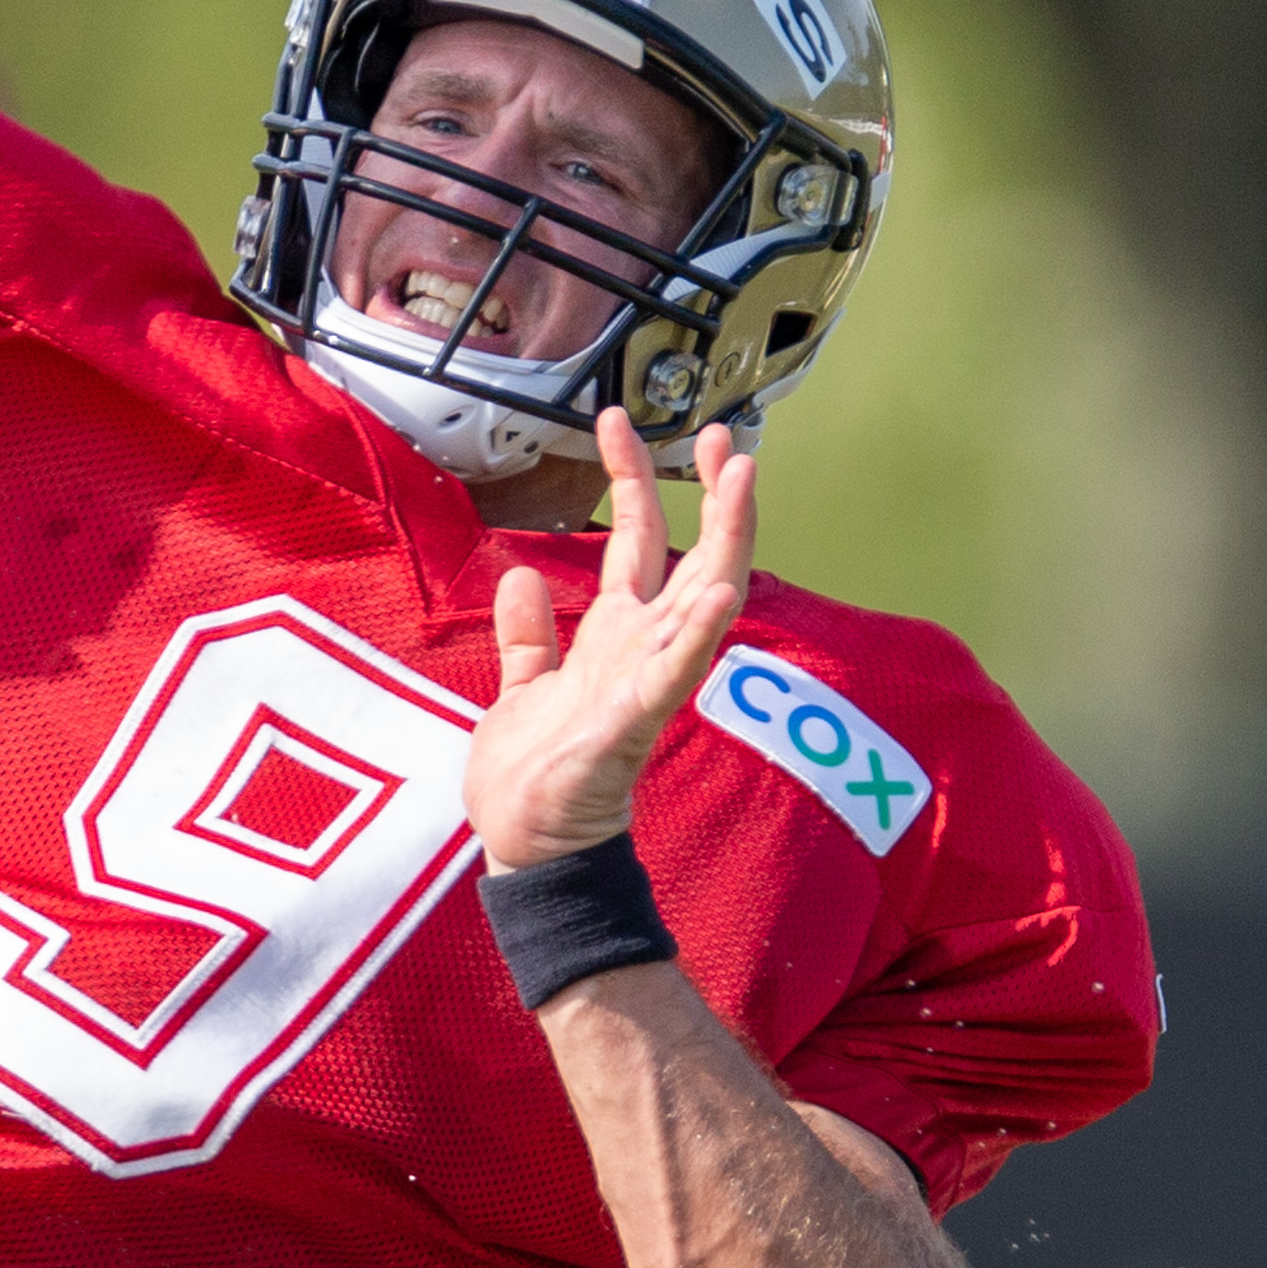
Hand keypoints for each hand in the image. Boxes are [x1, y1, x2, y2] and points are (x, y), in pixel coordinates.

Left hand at [464, 412, 758, 867]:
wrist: (527, 846)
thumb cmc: (534, 775)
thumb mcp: (523, 686)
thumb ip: (529, 635)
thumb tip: (523, 576)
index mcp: (613, 638)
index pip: (637, 544)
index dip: (634, 480)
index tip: (622, 421)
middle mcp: (640, 651)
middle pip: (691, 557)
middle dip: (713, 496)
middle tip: (728, 435)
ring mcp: (643, 684)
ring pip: (701, 601)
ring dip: (725, 540)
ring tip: (743, 482)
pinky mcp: (630, 723)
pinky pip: (671, 674)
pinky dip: (696, 634)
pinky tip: (716, 594)